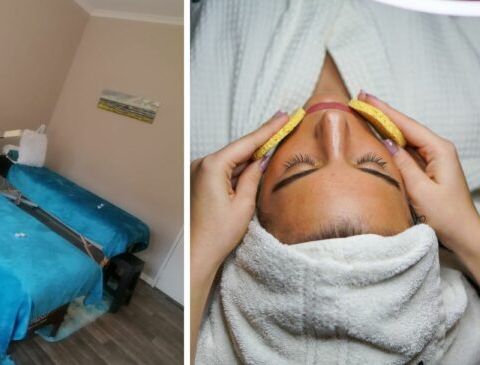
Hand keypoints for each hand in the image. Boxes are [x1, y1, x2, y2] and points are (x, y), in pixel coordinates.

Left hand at [190, 111, 287, 268]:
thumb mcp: (243, 204)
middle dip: (261, 141)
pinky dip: (238, 168)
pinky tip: (254, 165)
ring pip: (231, 160)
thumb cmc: (217, 234)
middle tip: (283, 125)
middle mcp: (201, 165)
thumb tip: (260, 160)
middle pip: (238, 150)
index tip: (283, 116)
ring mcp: (197, 173)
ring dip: (250, 157)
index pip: (246, 143)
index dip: (268, 129)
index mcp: (212, 167)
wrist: (196, 253)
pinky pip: (223, 170)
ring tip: (274, 145)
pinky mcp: (198, 182)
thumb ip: (253, 177)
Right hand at [358, 90, 479, 253]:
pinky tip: (378, 135)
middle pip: (405, 126)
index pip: (406, 125)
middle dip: (383, 112)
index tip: (366, 98)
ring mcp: (433, 159)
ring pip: (404, 137)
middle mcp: (437, 149)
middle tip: (361, 98)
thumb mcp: (420, 190)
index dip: (384, 111)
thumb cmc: (446, 216)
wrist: (463, 236)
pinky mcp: (427, 169)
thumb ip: (402, 164)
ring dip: (385, 125)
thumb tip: (386, 142)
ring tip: (365, 112)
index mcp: (439, 150)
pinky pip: (406, 150)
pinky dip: (390, 140)